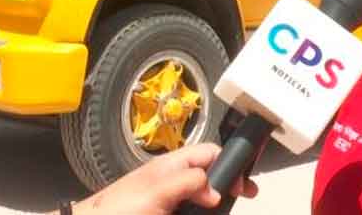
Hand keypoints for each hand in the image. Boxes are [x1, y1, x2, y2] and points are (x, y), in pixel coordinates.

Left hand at [71, 143, 257, 214]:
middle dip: (228, 183)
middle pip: (210, 175)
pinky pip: (190, 208)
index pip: (210, 153)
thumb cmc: (116, 208)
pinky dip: (202, 210)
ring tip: (227, 206)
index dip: (229, 163)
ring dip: (215, 201)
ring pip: (202, 195)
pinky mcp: (165, 212)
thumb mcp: (157, 191)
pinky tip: (208, 212)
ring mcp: (169, 199)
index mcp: (173, 165)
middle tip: (246, 195)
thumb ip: (189, 182)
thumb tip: (216, 188)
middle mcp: (173, 180)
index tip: (243, 183)